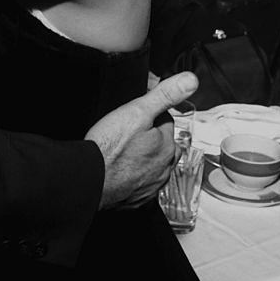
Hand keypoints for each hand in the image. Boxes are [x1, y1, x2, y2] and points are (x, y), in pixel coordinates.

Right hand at [85, 71, 198, 210]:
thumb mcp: (137, 110)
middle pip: (161, 143)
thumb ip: (165, 95)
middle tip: (127, 131)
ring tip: (122, 148)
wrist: (89, 178)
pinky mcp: (138, 199)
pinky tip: (120, 167)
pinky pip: (141, 182)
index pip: (165, 121)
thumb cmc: (109, 146)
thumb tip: (190, 80)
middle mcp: (164, 168)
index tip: (136, 114)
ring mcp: (151, 186)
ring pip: (152, 163)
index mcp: (167, 145)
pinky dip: (133, 175)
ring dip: (143, 156)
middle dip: (149, 136)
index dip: (149, 113)